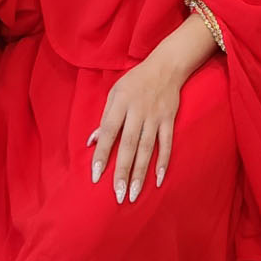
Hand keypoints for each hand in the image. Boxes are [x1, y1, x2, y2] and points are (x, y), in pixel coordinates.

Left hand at [88, 57, 182, 203]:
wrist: (166, 66)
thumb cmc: (135, 82)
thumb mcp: (114, 93)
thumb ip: (104, 118)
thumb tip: (92, 142)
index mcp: (120, 103)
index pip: (109, 132)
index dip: (102, 153)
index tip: (96, 175)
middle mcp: (137, 111)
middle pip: (128, 145)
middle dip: (122, 171)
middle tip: (117, 194)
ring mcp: (155, 116)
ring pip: (147, 148)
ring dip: (140, 173)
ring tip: (133, 194)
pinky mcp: (169, 119)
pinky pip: (166, 144)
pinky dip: (163, 162)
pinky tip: (158, 179)